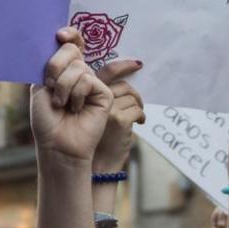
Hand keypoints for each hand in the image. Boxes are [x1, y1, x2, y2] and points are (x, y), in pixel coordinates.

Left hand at [30, 27, 113, 167]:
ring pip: (78, 67)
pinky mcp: (105, 94)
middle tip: (51, 85)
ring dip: (62, 86)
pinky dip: (76, 94)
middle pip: (72, 50)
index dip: (70, 34)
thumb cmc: (47, 120)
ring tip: (62, 104)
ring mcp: (93, 83)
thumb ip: (52, 64)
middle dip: (56, 65)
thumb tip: (64, 42)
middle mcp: (80, 74)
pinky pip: (88, 80)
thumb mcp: (41, 87)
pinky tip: (76, 109)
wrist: (56, 144)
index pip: (72, 44)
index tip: (60, 35)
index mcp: (65, 70)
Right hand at [92, 59, 145, 173]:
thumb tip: (125, 88)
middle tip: (138, 103)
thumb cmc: (91, 139)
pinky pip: (137, 110)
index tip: (138, 64)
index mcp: (87, 93)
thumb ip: (100, 99)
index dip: (124, 65)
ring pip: (131, 98)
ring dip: (136, 106)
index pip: (107, 71)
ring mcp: (107, 109)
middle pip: (123, 85)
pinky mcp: (118, 120)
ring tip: (135, 117)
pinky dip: (140, 117)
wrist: (93, 163)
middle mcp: (94, 98)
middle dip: (133, 94)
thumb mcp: (90, 114)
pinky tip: (139, 123)